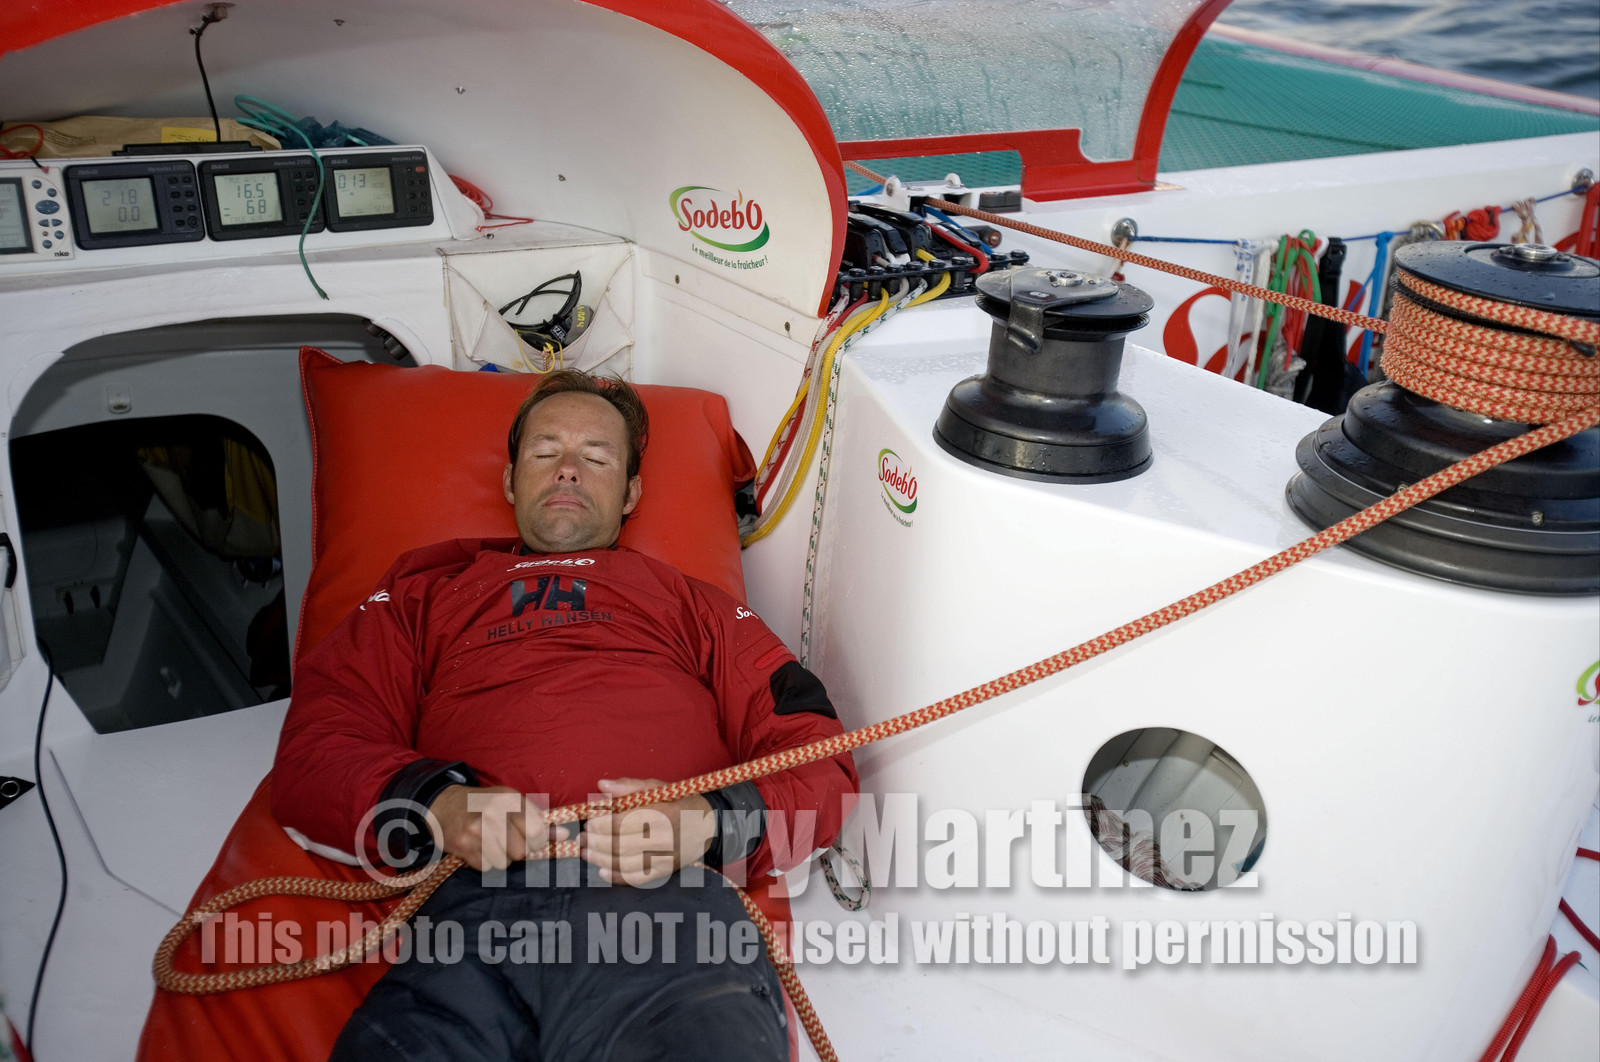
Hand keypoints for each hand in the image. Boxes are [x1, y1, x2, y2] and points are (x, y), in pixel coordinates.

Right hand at [429, 785, 566, 871]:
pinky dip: (484, 861)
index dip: (537, 841)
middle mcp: (493, 813)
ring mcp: (476, 830)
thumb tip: (566, 836)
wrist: (445, 804)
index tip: (531, 839)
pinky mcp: (463, 845)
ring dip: (500, 857)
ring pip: (504, 862)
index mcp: (510, 799)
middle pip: (521, 852)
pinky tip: (478, 847)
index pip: (537, 832)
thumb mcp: (513, 803)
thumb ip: (539, 820)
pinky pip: (486, 867)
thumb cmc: (486, 804)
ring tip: (491, 843)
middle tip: (507, 841)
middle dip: (518, 850)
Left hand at [582, 777, 716, 885]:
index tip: (589, 821)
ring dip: (600, 860)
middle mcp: (663, 838)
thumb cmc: (679, 803)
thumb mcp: (657, 788)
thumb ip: (629, 786)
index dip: (600, 824)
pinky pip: (637, 878)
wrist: (708, 825)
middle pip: (619, 845)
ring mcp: (664, 858)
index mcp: (660, 814)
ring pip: (625, 863)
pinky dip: (616, 877)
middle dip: (595, 842)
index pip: (621, 823)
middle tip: (582, 838)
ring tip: (586, 853)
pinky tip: (602, 871)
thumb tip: (602, 785)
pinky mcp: (664, 871)